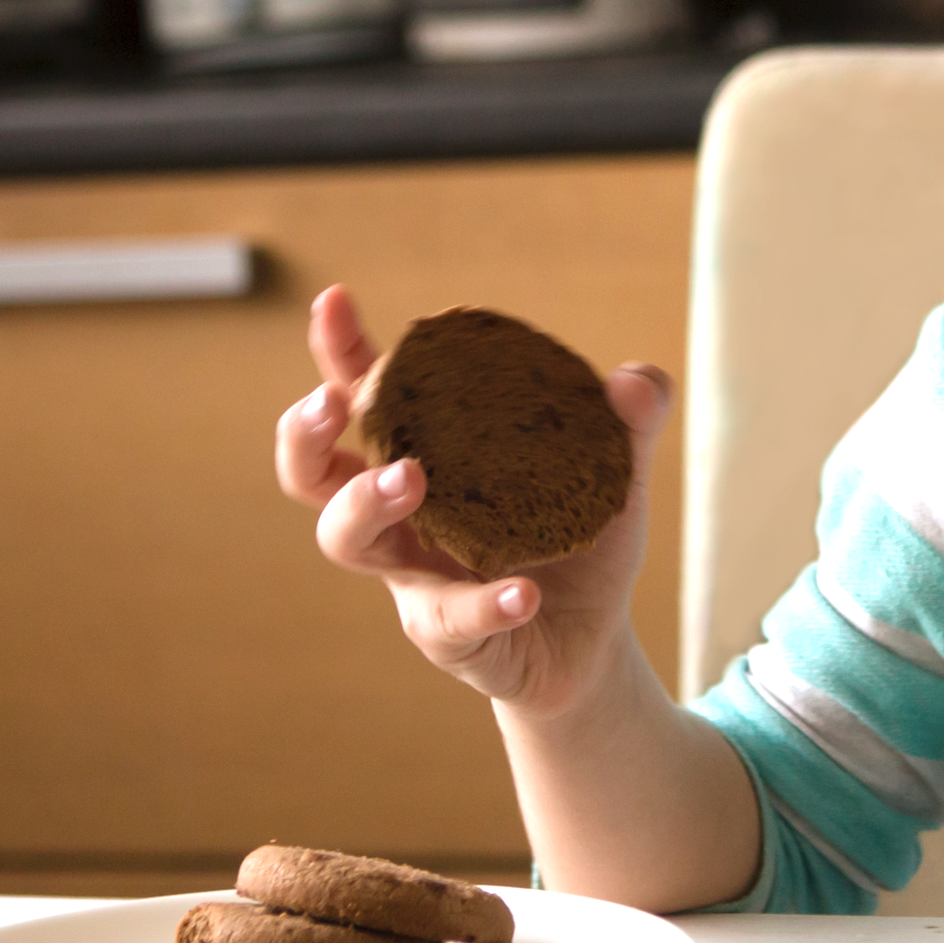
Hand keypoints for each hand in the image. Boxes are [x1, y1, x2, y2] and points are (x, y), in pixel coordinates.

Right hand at [273, 284, 672, 717]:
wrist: (593, 642)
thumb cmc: (578, 542)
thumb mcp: (613, 474)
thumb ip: (628, 423)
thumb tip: (637, 380)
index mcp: (427, 456)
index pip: (366, 397)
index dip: (340, 351)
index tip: (334, 300)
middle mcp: (400, 516)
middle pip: (313, 473)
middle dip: (306, 434)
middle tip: (332, 404)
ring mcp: (413, 577)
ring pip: (349, 541)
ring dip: (367, 502)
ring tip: (411, 478)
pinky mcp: (445, 636)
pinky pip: (448, 619)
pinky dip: (482, 601)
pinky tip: (522, 591)